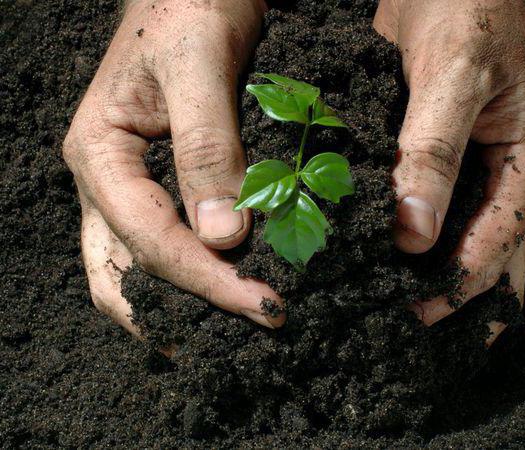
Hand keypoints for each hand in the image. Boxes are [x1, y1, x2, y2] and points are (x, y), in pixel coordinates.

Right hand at [63, 0, 284, 335]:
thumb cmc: (188, 6)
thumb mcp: (197, 67)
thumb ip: (206, 148)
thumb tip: (223, 236)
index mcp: (99, 152)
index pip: (149, 239)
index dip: (206, 279)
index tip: (263, 305)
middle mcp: (104, 178)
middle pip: (124, 270)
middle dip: (184, 309)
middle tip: (249, 326)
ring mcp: (127, 183)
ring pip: (135, 265)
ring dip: (180, 302)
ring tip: (231, 328)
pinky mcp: (156, 180)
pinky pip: (160, 241)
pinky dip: (189, 272)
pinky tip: (224, 283)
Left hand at [374, 0, 524, 342]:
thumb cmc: (472, 9)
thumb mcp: (456, 79)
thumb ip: (433, 154)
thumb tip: (413, 234)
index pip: (497, 245)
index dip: (459, 286)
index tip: (415, 315)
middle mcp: (503, 173)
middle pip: (486, 253)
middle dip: (453, 293)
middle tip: (406, 326)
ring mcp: (474, 165)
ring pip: (461, 235)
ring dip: (435, 272)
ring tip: (400, 306)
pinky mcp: (441, 153)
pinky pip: (434, 204)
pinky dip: (414, 232)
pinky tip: (389, 252)